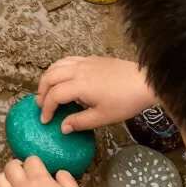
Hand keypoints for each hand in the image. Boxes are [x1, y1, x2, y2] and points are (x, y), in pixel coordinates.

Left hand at [0, 156, 92, 186]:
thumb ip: (67, 180)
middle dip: (16, 166)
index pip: (30, 160)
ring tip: (13, 184)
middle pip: (10, 167)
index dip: (35, 162)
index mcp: (39, 180)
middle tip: (24, 172)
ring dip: (5, 179)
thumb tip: (58, 173)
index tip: (39, 168)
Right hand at [37, 56, 155, 132]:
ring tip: (47, 91)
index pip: (54, 95)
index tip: (45, 121)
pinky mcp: (90, 59)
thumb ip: (80, 122)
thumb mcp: (103, 117)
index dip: (46, 109)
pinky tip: (61, 77)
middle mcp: (77, 71)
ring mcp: (83, 62)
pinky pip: (67, 60)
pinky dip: (58, 68)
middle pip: (49, 77)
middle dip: (41, 91)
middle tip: (41, 105)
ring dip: (47, 78)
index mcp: (79, 85)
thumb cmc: (125, 102)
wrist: (144, 82)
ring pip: (56, 66)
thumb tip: (62, 127)